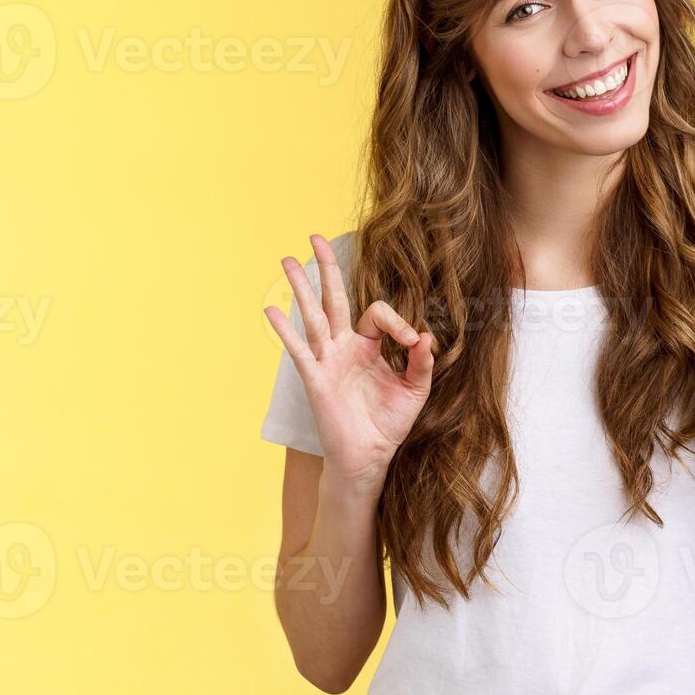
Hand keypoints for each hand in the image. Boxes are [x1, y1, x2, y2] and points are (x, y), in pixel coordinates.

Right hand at [263, 234, 435, 496]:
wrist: (369, 456)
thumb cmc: (389, 424)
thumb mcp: (414, 390)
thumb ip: (421, 362)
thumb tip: (425, 335)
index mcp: (370, 346)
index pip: (378, 314)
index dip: (397, 322)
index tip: (411, 343)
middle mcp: (345, 347)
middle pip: (334, 299)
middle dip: (327, 268)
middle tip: (315, 237)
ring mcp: (327, 360)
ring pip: (313, 316)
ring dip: (301, 288)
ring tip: (288, 260)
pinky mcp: (315, 379)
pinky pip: (299, 350)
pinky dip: (285, 330)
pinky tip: (270, 310)